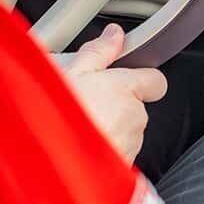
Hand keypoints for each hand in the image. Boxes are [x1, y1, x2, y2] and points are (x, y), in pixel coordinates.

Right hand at [61, 25, 167, 163]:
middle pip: (135, 108)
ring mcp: (130, 146)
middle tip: (85, 104)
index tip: (120, 79)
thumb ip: (98, 52)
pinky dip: (103, 151)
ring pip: (126, 133)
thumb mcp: (71, 72)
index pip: (155, 80)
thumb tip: (114, 34)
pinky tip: (79, 147)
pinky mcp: (123, 169)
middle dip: (115, 106)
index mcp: (126, 89)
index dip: (140, 79)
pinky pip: (117, 155)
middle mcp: (135, 118)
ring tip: (78, 128)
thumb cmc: (58, 117)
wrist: (48, 163)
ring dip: (108, 130)